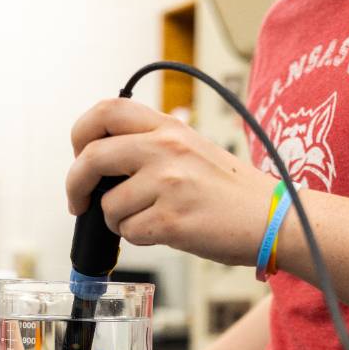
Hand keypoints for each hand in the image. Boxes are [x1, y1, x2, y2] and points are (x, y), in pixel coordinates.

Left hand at [66, 98, 274, 265]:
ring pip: (109, 206)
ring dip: (119, 221)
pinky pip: (130, 232)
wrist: (273, 219)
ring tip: (149, 221)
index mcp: (169, 127)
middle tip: (78, 202)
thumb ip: (152, 144)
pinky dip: (139, 238)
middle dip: (75, 185)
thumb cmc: (233, 192)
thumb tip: (103, 162)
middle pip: (92, 157)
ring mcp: (168, 185)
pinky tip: (164, 232)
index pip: (106, 111)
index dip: (81, 134)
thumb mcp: (193, 148)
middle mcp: (166, 149)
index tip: (79, 156)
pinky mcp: (172, 221)